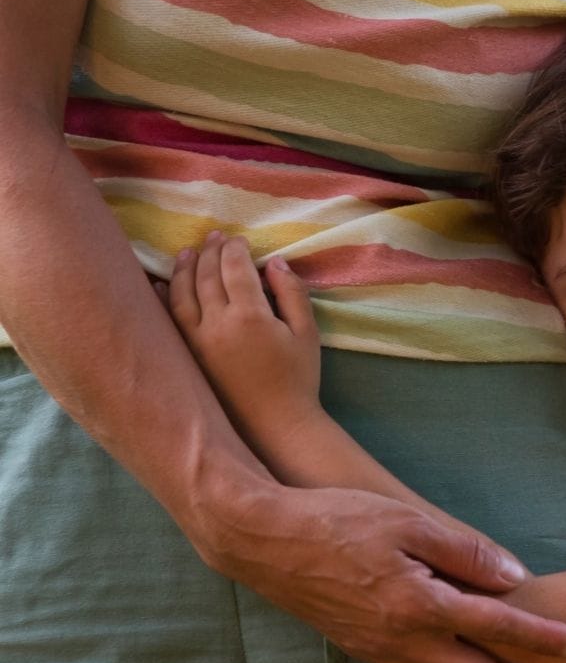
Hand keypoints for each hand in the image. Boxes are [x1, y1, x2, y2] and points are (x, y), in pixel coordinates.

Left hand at [166, 233, 321, 463]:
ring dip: (185, 268)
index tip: (238, 239)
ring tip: (188, 252)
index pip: (235, 268)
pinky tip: (161, 284)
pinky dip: (164, 297)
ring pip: (183, 293)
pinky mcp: (188, 356)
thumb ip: (292, 293)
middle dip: (210, 252)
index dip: (235, 249)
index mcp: (250, 315)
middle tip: (214, 237)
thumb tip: (273, 263)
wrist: (274, 425)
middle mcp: (217, 323)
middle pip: (207, 275)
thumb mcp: (307, 333)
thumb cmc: (298, 379)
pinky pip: (170, 319)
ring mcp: (197, 340)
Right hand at [198, 479, 565, 662]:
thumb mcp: (407, 519)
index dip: (544, 639)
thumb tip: (515, 578)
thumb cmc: (337, 520)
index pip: (497, 628)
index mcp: (419, 603)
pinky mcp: (368, 651)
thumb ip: (464, 551)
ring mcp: (383, 651)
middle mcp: (403, 639)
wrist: (264, 541)